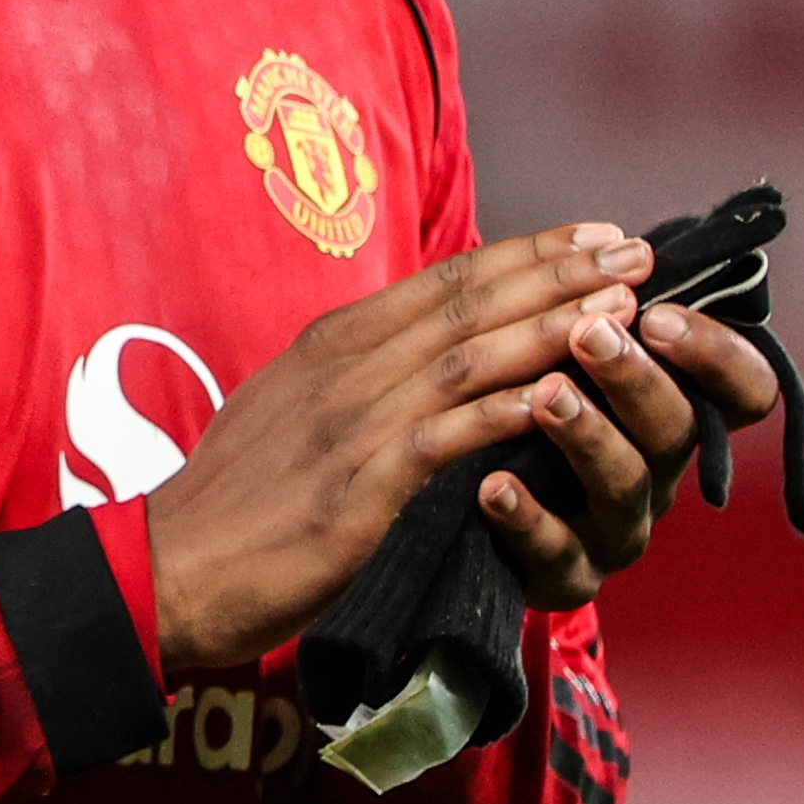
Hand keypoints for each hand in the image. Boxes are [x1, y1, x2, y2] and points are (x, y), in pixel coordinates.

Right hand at [145, 225, 651, 671]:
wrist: (168, 568)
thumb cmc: (233, 502)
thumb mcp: (290, 411)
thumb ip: (352, 377)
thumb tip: (412, 355)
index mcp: (332, 342)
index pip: (444, 281)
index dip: (525, 253)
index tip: (591, 234)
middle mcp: (345, 366)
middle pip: (468, 302)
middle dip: (559, 270)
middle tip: (634, 248)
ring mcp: (352, 422)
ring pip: (470, 356)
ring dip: (553, 325)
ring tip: (624, 306)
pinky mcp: (359, 486)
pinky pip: (449, 434)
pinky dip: (510, 408)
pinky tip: (565, 394)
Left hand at [483, 283, 780, 608]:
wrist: (468, 516)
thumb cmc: (531, 418)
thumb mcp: (571, 365)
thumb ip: (596, 317)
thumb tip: (614, 241)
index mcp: (673, 414)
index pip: (743, 390)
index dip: (717, 353)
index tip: (660, 311)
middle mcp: (659, 473)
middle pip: (678, 429)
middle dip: (638, 377)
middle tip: (592, 332)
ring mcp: (615, 530)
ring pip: (625, 486)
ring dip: (588, 435)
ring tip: (545, 395)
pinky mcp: (564, 576)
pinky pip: (554, 553)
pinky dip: (526, 517)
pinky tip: (491, 485)